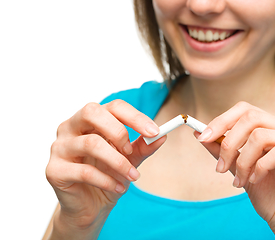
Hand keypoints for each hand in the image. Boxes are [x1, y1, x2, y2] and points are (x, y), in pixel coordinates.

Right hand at [46, 100, 164, 237]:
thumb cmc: (108, 176)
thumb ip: (143, 146)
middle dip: (118, 131)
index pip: (112, 106)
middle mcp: (70, 127)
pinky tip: (118, 188)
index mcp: (90, 120)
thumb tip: (162, 136)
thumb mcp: (130, 159)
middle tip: (130, 149)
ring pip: (90, 143)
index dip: (135, 117)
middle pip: (92, 112)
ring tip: (132, 176)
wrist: (90, 207)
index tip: (155, 131)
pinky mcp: (54, 170)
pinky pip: (84, 171)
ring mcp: (59, 147)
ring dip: (118, 162)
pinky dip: (106, 180)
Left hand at [197, 102, 274, 238]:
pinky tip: (256, 180)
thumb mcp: (238, 167)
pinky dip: (260, 167)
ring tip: (239, 180)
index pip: (247, 110)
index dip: (222, 121)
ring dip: (242, 161)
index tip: (202, 137)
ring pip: (261, 136)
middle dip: (229, 142)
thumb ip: (222, 149)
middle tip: (219, 167)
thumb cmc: (268, 194)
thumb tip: (199, 134)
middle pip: (252, 118)